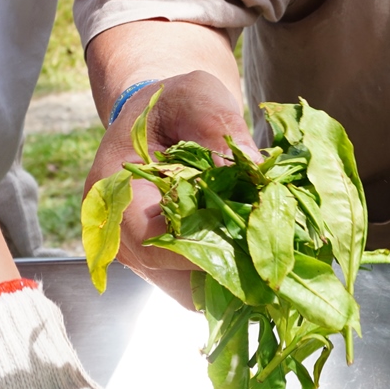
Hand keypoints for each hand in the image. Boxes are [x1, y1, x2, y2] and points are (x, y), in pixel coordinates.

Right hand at [84, 69, 254, 306]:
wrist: (166, 115)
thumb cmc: (176, 102)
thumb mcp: (196, 98)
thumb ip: (217, 129)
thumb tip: (251, 167)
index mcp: (114, 190)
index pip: (148, 240)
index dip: (198, 249)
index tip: (247, 246)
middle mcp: (119, 232)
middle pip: (171, 277)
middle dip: (225, 271)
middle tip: (275, 258)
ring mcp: (142, 253)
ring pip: (188, 290)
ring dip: (231, 277)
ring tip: (275, 256)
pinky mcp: (167, 261)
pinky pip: (198, 283)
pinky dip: (231, 274)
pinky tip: (263, 254)